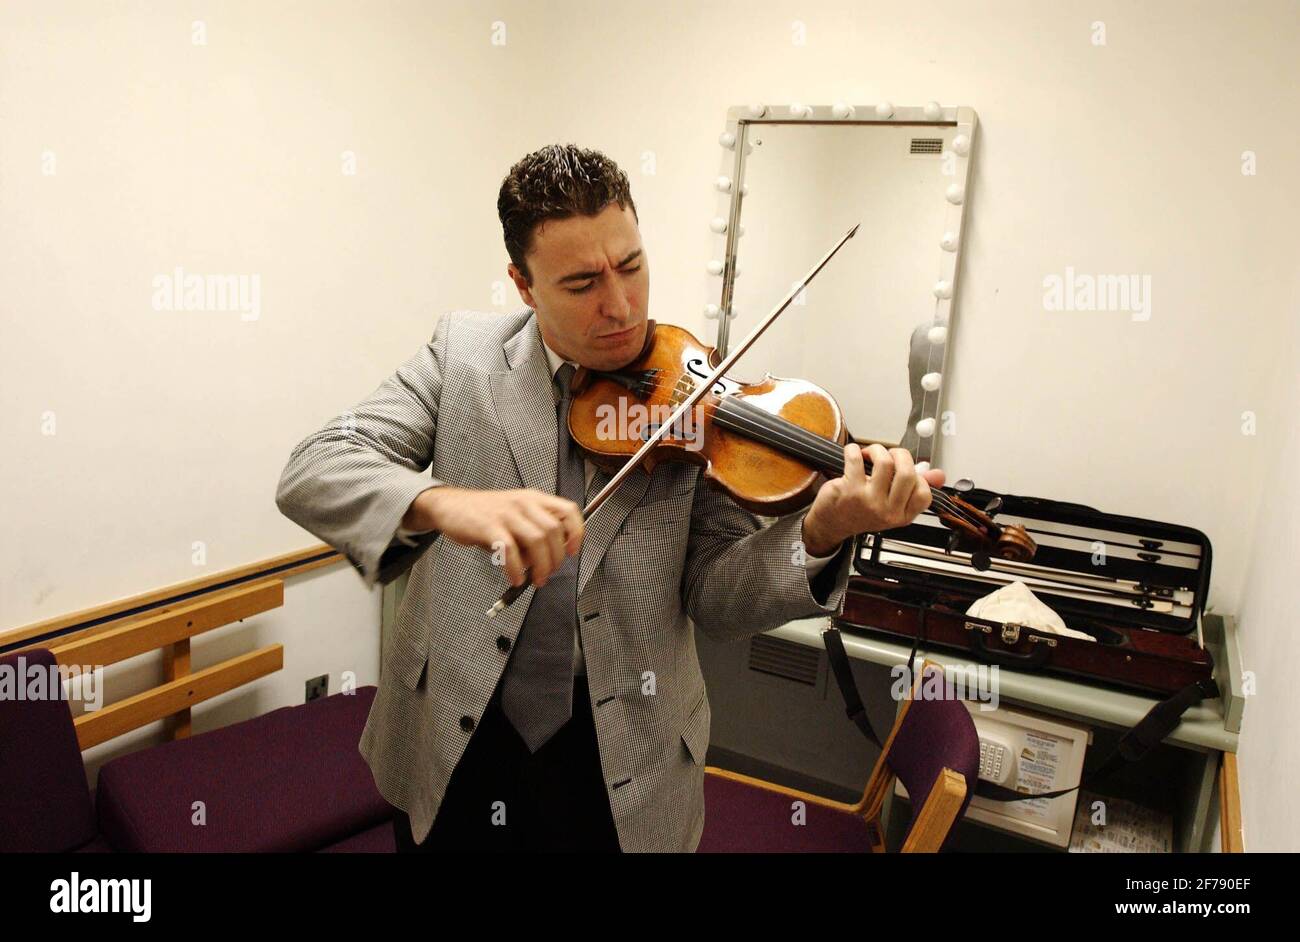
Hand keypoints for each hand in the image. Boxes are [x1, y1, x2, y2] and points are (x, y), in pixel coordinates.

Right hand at [407, 486, 584, 588]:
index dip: (577, 532)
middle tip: (547, 574)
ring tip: (535, 579)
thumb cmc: (485, 514)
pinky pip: (510, 551)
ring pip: (537, 540)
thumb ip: (533, 534)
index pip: (568, 511)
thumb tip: (546, 560)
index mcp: (534, 498)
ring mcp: (506, 514)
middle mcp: (523, 503)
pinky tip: (515, 578)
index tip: (572, 552)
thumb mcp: (516, 515)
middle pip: (554, 531)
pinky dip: (516, 569)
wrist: (451, 505)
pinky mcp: (489, 527)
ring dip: (540, 566)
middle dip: (555, 558)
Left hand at [801, 444, 945, 554]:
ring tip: (869, 453)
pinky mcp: (850, 490)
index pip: (924, 493)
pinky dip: (853, 450)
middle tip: (889, 455)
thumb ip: (915, 488)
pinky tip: (852, 454)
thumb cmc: (861, 512)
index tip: (906, 470)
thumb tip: (938, 475)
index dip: (918, 476)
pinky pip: (857, 459)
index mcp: (902, 515)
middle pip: (907, 472)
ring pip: (885, 462)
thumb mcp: (892, 505)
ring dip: (877, 449)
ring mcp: (869, 501)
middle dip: (899, 454)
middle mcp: (887, 511)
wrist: (831, 524)